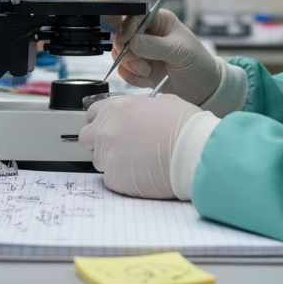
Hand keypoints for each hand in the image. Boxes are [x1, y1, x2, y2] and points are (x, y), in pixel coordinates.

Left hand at [78, 94, 201, 198]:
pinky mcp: (114, 179)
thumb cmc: (186, 127)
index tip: (113, 129)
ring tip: (139, 163)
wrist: (195, 152)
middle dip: (101, 143)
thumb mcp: (164, 103)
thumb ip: (141, 108)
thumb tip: (141, 112)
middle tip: (123, 148)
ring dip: (114, 162)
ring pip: (99, 161)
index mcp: (117, 107)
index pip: (92, 114)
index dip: (103, 122)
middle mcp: (106, 130)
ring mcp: (108, 155)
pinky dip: (124, 179)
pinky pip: (111, 180)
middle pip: (87, 138)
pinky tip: (143, 174)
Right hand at [112, 9, 220, 104]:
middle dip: (128, 52)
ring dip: (132, 66)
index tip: (125, 41)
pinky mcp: (139, 67)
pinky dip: (133, 77)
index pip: (133, 16)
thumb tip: (132, 42)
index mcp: (159, 20)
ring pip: (119, 54)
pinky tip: (148, 78)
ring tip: (149, 71)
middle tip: (142, 63)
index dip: (126, 27)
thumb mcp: (179, 52)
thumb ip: (154, 46)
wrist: (202, 87)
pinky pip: (123, 71)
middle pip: (121, 36)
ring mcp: (141, 51)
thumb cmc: (197, 63)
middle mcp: (147, 33)